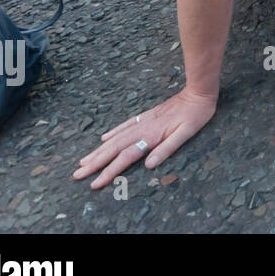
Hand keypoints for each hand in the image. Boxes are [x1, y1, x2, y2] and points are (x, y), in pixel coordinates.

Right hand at [72, 87, 217, 189]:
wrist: (197, 92)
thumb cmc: (195, 115)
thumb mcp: (186, 133)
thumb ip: (167, 148)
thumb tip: (148, 165)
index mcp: (151, 136)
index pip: (125, 157)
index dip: (109, 171)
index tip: (94, 183)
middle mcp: (142, 128)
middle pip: (113, 148)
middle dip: (94, 163)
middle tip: (77, 175)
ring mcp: (142, 121)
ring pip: (115, 138)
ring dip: (98, 150)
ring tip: (83, 161)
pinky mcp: (146, 115)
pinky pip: (124, 126)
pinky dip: (112, 133)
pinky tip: (103, 139)